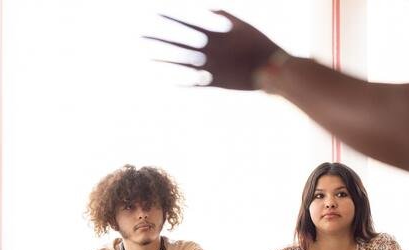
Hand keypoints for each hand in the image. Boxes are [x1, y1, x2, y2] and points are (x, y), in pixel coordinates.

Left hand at [144, 10, 281, 89]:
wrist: (271, 69)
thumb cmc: (256, 43)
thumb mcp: (238, 23)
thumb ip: (216, 15)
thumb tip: (201, 7)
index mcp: (212, 31)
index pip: (182, 21)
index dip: (164, 18)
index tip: (148, 13)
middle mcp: (207, 48)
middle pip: (175, 41)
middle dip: (155, 37)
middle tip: (136, 35)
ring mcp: (208, 66)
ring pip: (178, 62)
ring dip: (160, 60)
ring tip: (144, 58)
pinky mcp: (213, 82)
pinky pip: (189, 82)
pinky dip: (175, 80)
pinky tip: (162, 79)